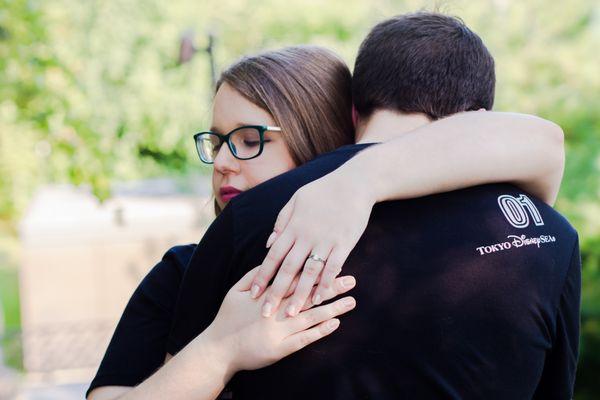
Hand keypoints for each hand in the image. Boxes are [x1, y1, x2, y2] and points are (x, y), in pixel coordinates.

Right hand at [203, 266, 356, 372]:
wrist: (219, 349)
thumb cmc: (227, 318)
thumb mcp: (237, 290)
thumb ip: (254, 275)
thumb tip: (270, 259)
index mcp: (268, 294)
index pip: (296, 278)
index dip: (315, 270)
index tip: (333, 262)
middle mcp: (277, 310)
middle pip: (308, 295)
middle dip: (330, 287)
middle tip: (352, 280)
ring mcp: (280, 330)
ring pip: (311, 316)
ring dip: (332, 308)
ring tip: (351, 301)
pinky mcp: (281, 348)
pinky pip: (304, 339)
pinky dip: (320, 331)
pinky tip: (336, 324)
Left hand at [249, 168, 373, 316]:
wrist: (354, 183)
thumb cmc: (323, 190)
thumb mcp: (296, 200)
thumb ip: (281, 222)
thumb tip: (268, 243)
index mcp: (293, 226)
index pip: (273, 256)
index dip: (262, 276)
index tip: (253, 294)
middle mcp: (306, 236)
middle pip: (287, 269)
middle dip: (275, 292)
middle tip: (266, 313)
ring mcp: (326, 241)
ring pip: (309, 272)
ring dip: (299, 294)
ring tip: (291, 313)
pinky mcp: (344, 243)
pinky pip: (333, 267)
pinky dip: (326, 284)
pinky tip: (320, 298)